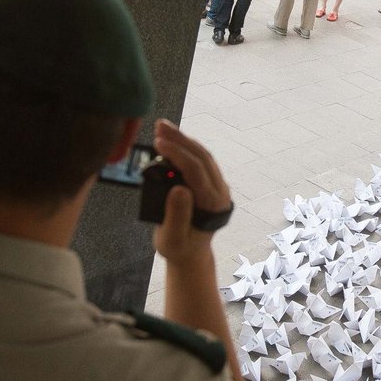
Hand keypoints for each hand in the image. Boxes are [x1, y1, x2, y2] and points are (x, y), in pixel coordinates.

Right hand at [151, 120, 230, 268]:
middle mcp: (221, 192)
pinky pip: (200, 161)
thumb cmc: (178, 248)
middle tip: (160, 125)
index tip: (159, 142)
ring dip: (183, 139)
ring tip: (163, 127)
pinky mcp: (211, 184)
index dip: (178, 153)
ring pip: (203, 156)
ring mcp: (218, 187)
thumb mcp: (172, 238)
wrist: (190, 255)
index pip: (196, 170)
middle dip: (181, 139)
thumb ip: (176, 215)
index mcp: (213, 205)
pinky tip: (171, 139)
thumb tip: (178, 189)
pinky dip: (186, 148)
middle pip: (202, 157)